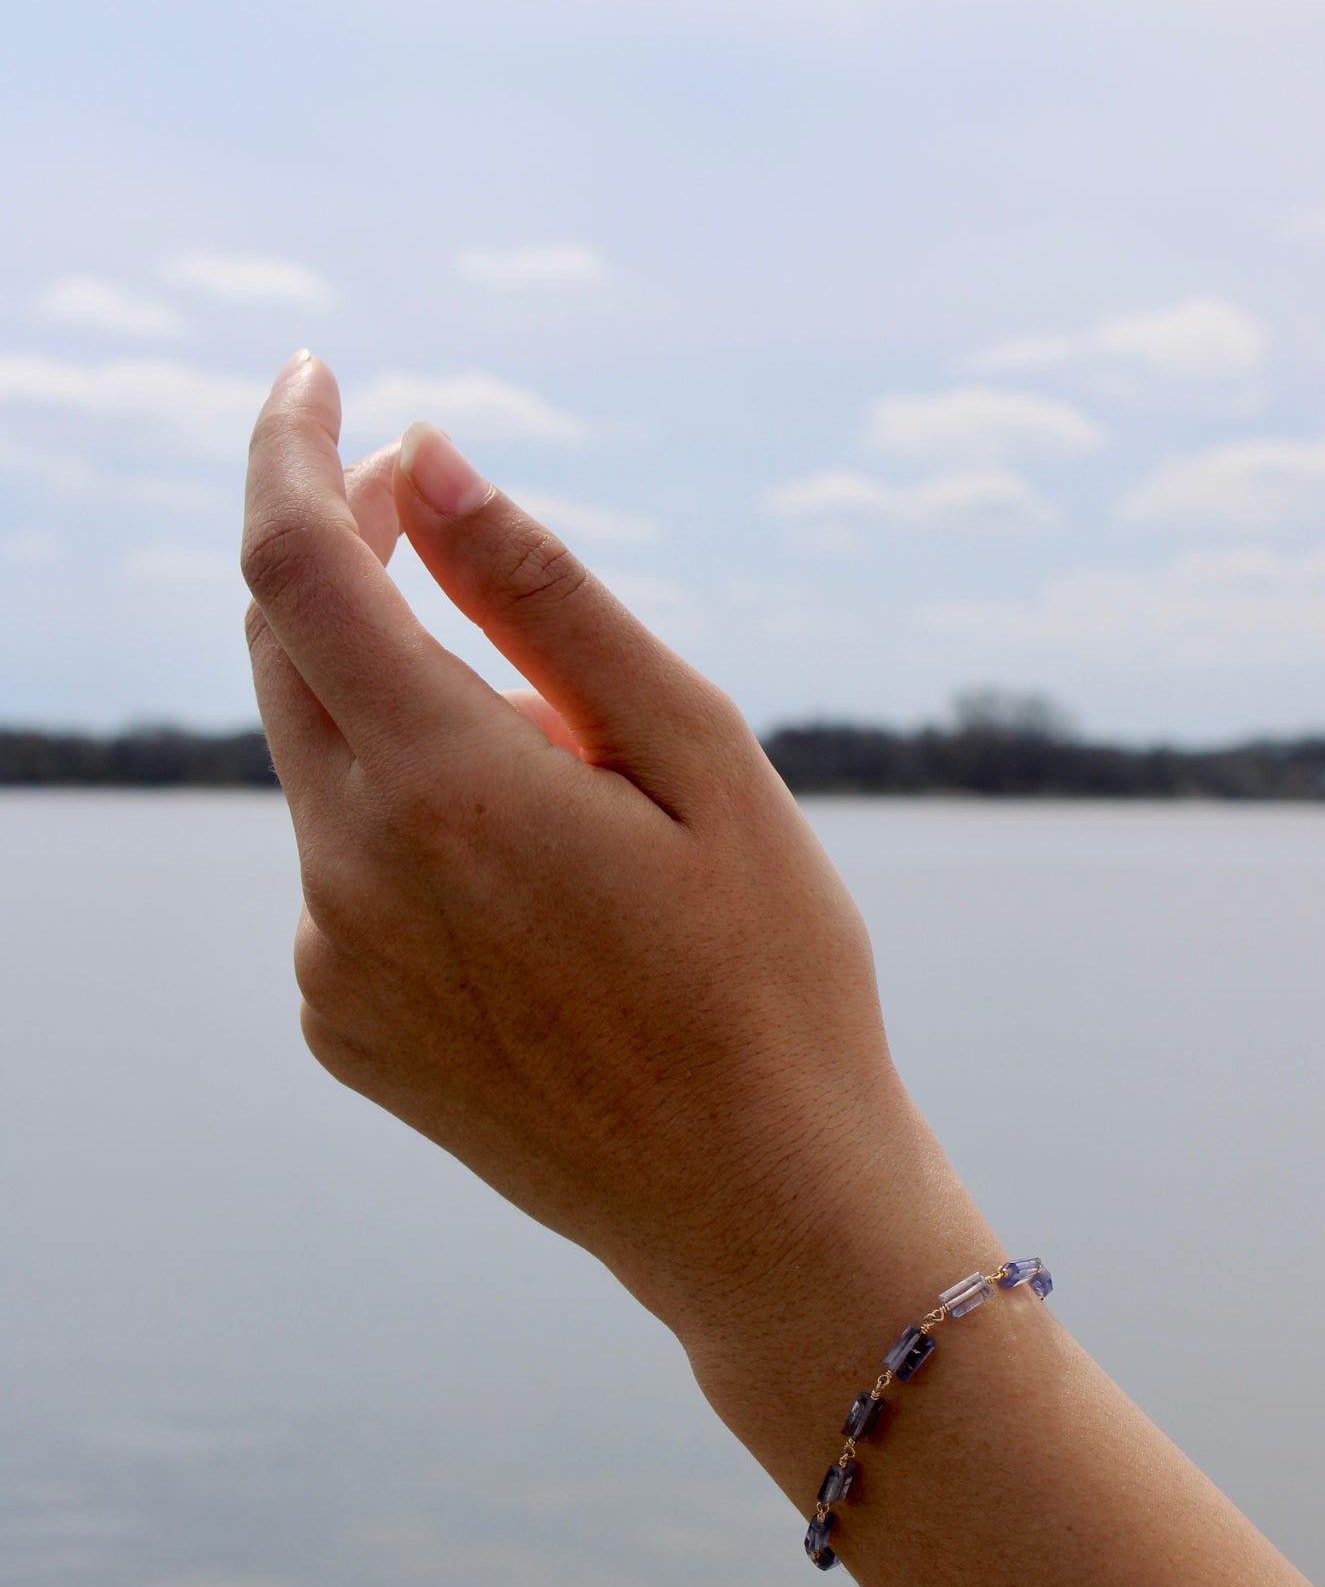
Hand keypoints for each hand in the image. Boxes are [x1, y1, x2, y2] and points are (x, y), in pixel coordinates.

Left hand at [241, 354, 962, 1347]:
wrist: (758, 1208)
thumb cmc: (771, 977)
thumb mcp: (702, 759)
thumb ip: (552, 600)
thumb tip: (433, 462)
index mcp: (447, 790)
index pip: (297, 565)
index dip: (294, 451)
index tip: (321, 377)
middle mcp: (350, 875)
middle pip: (291, 653)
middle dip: (357, 568)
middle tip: (462, 543)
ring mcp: (334, 962)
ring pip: (326, 764)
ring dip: (414, 719)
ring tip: (576, 802)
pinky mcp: (343, 1024)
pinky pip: (342, 870)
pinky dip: (411, 826)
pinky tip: (542, 902)